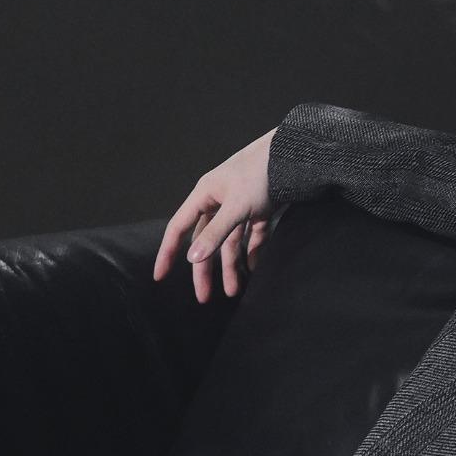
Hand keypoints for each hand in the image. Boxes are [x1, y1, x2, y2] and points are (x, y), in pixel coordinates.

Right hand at [153, 128, 276, 301]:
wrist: (294, 157)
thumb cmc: (261, 175)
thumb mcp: (236, 207)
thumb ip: (215, 233)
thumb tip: (193, 258)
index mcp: (205, 195)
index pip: (179, 228)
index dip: (168, 252)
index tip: (160, 276)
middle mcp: (219, 201)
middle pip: (205, 241)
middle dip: (205, 271)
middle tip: (204, 298)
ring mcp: (240, 206)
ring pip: (229, 242)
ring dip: (231, 267)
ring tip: (234, 292)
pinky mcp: (260, 209)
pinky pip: (251, 236)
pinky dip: (251, 252)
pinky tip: (252, 269)